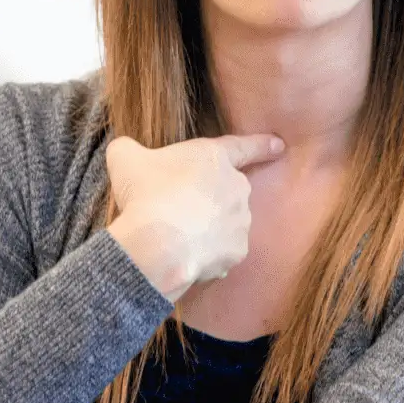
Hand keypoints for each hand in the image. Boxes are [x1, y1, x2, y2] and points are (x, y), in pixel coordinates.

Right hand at [104, 132, 283, 300]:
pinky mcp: (237, 252)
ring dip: (209, 228)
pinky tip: (187, 257)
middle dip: (209, 199)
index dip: (261, 145)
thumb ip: (127, 148)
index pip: (244, 146)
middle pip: (228, 190)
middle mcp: (236, 187)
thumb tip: (123, 148)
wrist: (157, 243)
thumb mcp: (124, 159)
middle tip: (179, 209)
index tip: (279, 146)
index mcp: (214, 158)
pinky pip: (223, 252)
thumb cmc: (145, 194)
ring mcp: (240, 221)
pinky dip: (208, 255)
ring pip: (227, 223)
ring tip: (178, 236)